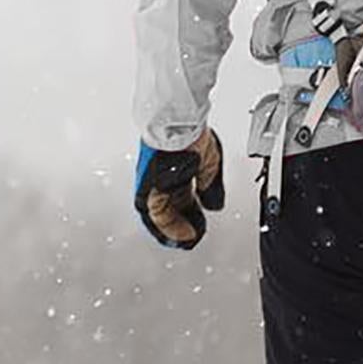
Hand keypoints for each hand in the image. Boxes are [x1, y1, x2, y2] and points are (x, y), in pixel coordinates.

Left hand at [136, 129, 224, 249]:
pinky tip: (182, 234)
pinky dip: (169, 226)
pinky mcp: (147, 188)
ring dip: (173, 229)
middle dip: (180, 225)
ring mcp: (152, 183)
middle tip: (190, 238)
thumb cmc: (190, 133)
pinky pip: (156, 214)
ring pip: (159, 214)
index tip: (197, 227)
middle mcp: (161, 179)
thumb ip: (211, 186)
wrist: (177, 123)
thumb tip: (214, 205)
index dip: (189, 215)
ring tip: (187, 240)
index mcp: (175, 171)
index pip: (180, 199)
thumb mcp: (209, 163)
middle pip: (168, 209)